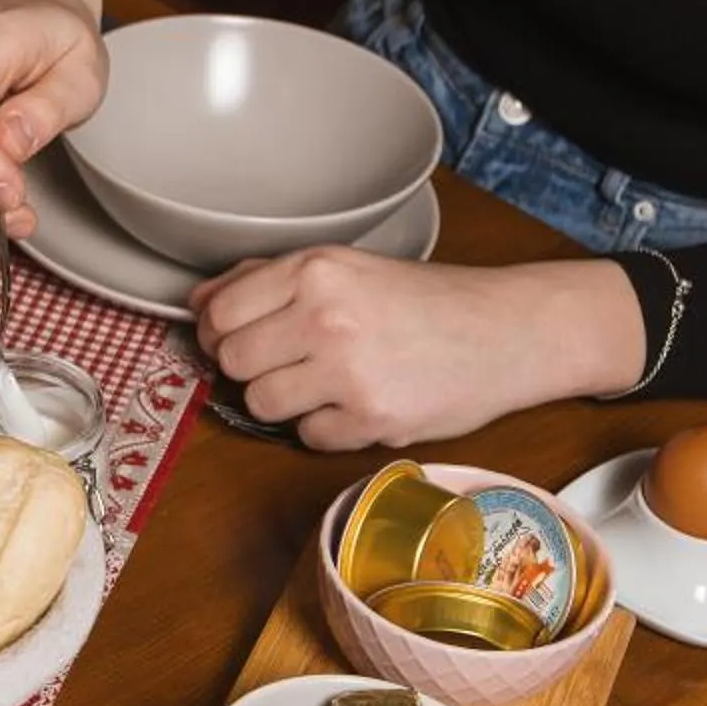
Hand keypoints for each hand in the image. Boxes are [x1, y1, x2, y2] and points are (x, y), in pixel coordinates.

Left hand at [191, 250, 648, 448]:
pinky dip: (326, 427)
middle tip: (293, 360)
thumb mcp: (347, 268)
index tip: (242, 337)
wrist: (508, 332)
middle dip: (253, 367)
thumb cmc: (427, 301)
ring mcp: (347, 371)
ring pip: (260, 403)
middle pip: (231, 362)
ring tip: (329, 381)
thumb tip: (198, 301)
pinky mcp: (369, 419)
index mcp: (316, 270)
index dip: (221, 332)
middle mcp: (326, 316)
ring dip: (286, 400)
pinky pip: (307, 436)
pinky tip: (359, 402)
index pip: (218, 314)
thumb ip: (268, 280)